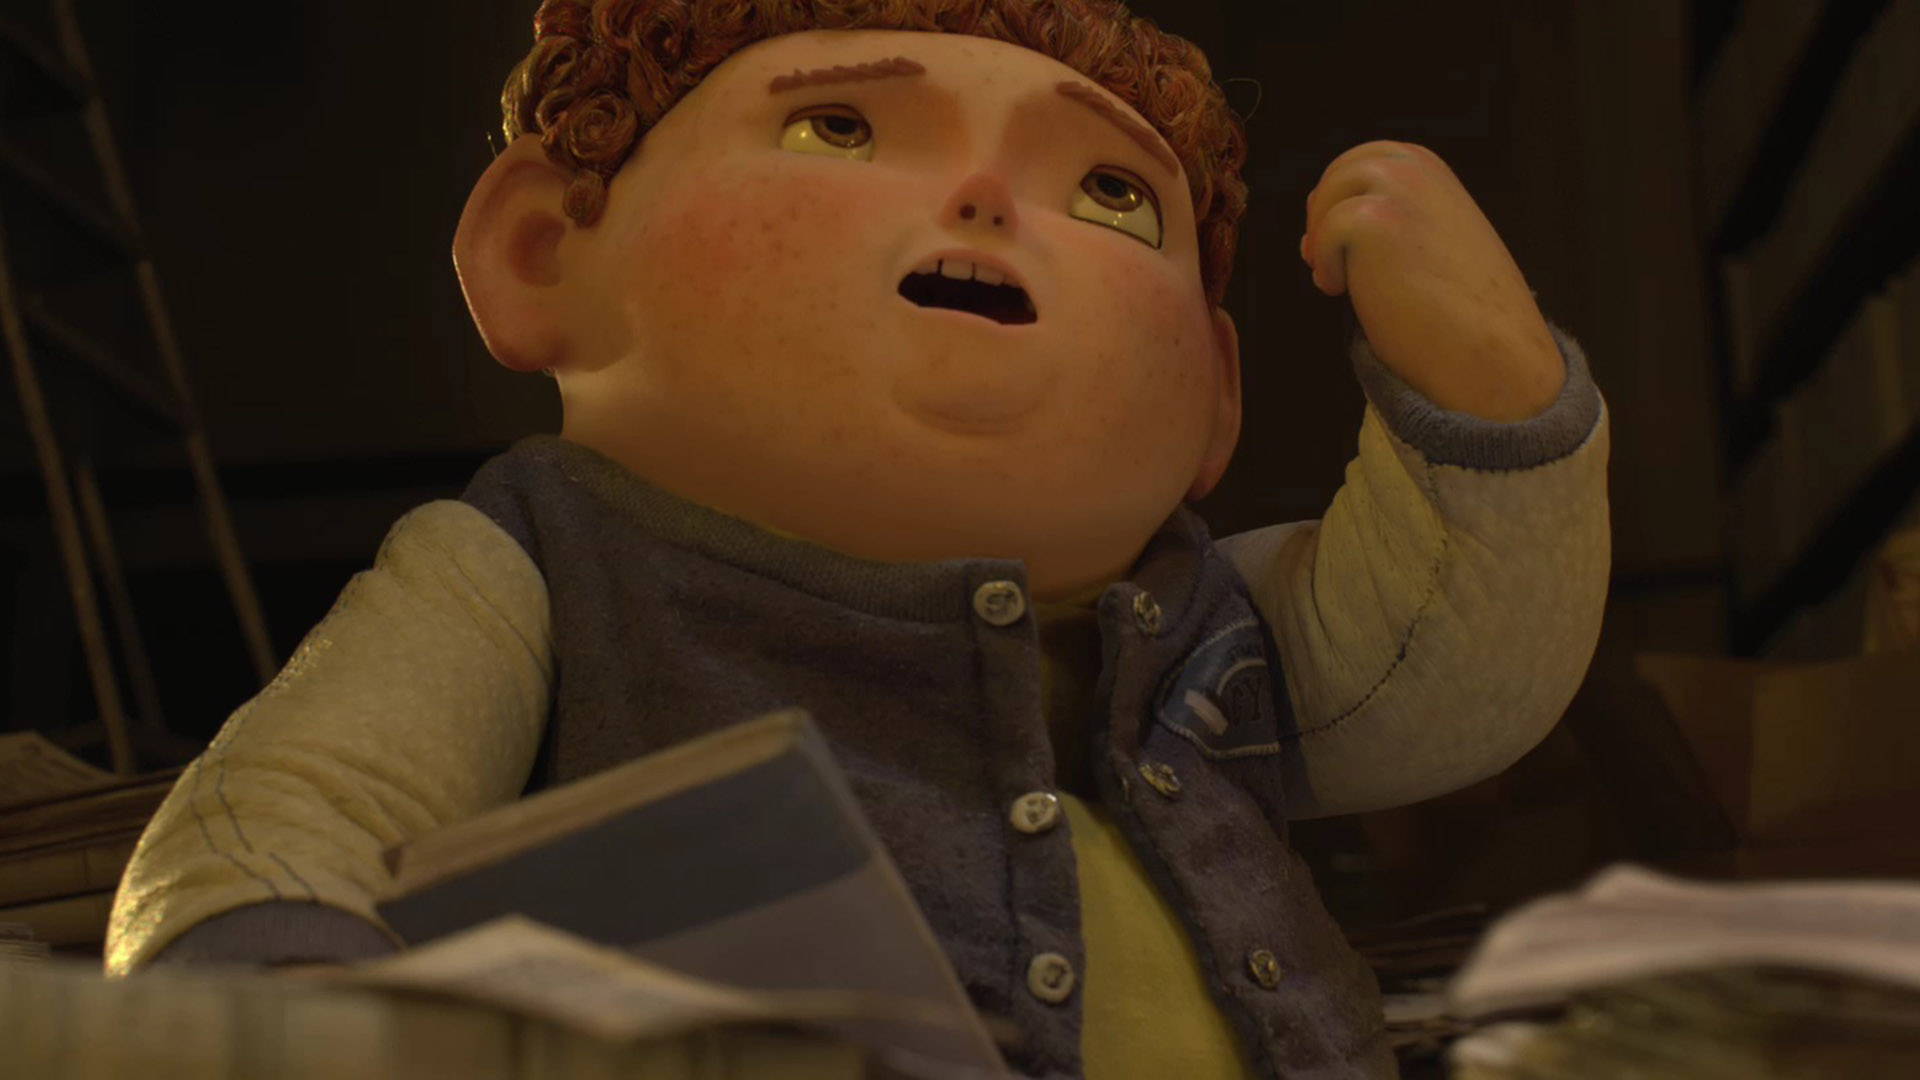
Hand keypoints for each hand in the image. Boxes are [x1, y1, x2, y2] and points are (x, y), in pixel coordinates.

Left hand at [1302, 141, 1563, 421]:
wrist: (1488, 347)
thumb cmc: (1459, 310)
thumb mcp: (1429, 243)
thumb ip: (1387, 223)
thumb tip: (1311, 233)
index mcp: (1430, 169)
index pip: (1364, 160)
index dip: (1340, 197)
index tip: (1335, 241)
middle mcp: (1415, 168)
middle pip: (1341, 171)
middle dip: (1324, 213)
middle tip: (1325, 264)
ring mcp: (1397, 190)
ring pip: (1328, 196)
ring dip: (1322, 239)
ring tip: (1338, 281)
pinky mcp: (1374, 220)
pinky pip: (1324, 231)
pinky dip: (1323, 264)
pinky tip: (1340, 291)